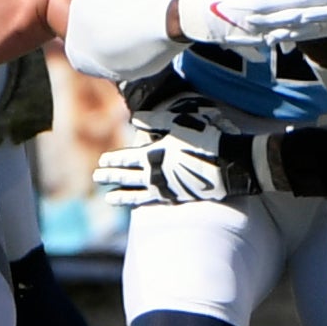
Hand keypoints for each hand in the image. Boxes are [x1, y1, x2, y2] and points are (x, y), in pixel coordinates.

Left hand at [95, 114, 260, 206]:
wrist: (228, 163)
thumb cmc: (205, 139)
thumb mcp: (179, 123)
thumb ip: (155, 122)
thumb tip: (135, 120)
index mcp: (153, 154)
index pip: (127, 158)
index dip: (114, 160)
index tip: (102, 162)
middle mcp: (155, 174)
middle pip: (127, 176)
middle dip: (111, 176)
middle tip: (97, 178)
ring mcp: (166, 189)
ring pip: (137, 194)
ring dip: (122, 195)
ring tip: (109, 198)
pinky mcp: (178, 198)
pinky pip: (153, 202)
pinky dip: (142, 203)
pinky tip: (136, 205)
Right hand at [175, 0, 326, 56]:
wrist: (194, 16)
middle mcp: (259, 4)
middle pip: (296, 1)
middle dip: (320, 0)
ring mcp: (258, 23)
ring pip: (294, 20)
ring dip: (317, 17)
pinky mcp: (257, 37)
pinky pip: (284, 36)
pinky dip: (304, 33)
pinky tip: (319, 30)